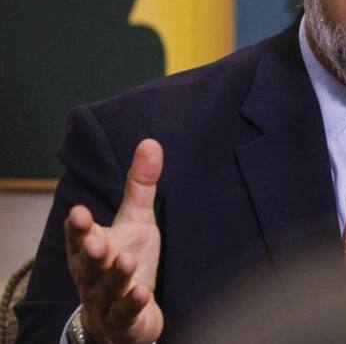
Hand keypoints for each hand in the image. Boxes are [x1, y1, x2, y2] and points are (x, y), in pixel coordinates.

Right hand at [64, 139, 164, 343]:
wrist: (126, 316)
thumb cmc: (128, 260)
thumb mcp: (137, 221)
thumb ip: (139, 186)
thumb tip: (150, 142)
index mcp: (91, 247)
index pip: (80, 235)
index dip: (78, 226)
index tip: (79, 212)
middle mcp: (92, 274)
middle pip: (87, 263)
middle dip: (89, 252)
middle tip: (95, 242)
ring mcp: (105, 299)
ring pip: (105, 288)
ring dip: (114, 276)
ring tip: (125, 261)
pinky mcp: (123, 320)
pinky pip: (124, 314)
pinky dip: (131, 304)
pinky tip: (142, 293)